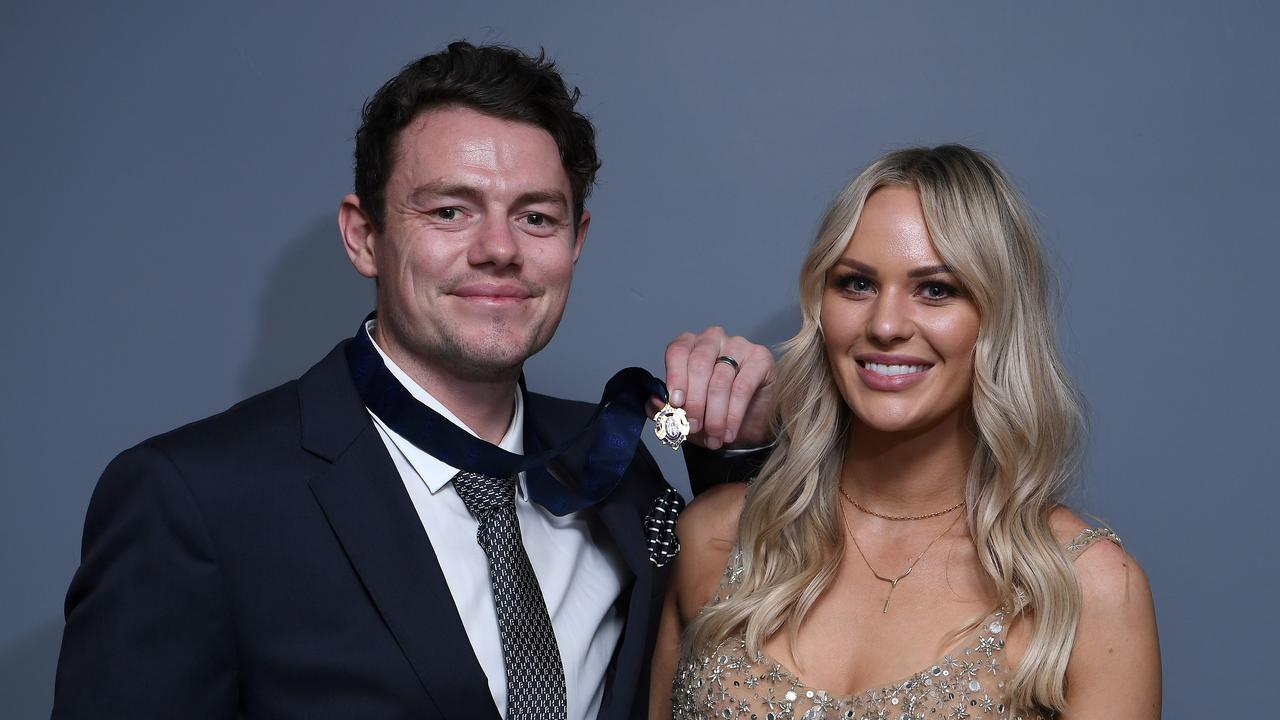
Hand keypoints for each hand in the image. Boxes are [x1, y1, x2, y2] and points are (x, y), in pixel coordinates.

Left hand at [660, 327, 775, 449]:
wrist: (747, 424)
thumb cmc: (713, 412)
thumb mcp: (684, 415)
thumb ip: (665, 408)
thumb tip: (654, 402)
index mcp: (690, 345)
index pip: (678, 351)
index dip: (675, 377)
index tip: (676, 403)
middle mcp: (712, 340)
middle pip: (698, 364)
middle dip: (694, 401)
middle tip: (694, 427)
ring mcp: (738, 345)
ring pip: (720, 380)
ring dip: (715, 415)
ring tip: (713, 437)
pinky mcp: (760, 358)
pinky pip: (743, 386)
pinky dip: (733, 414)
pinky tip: (729, 431)